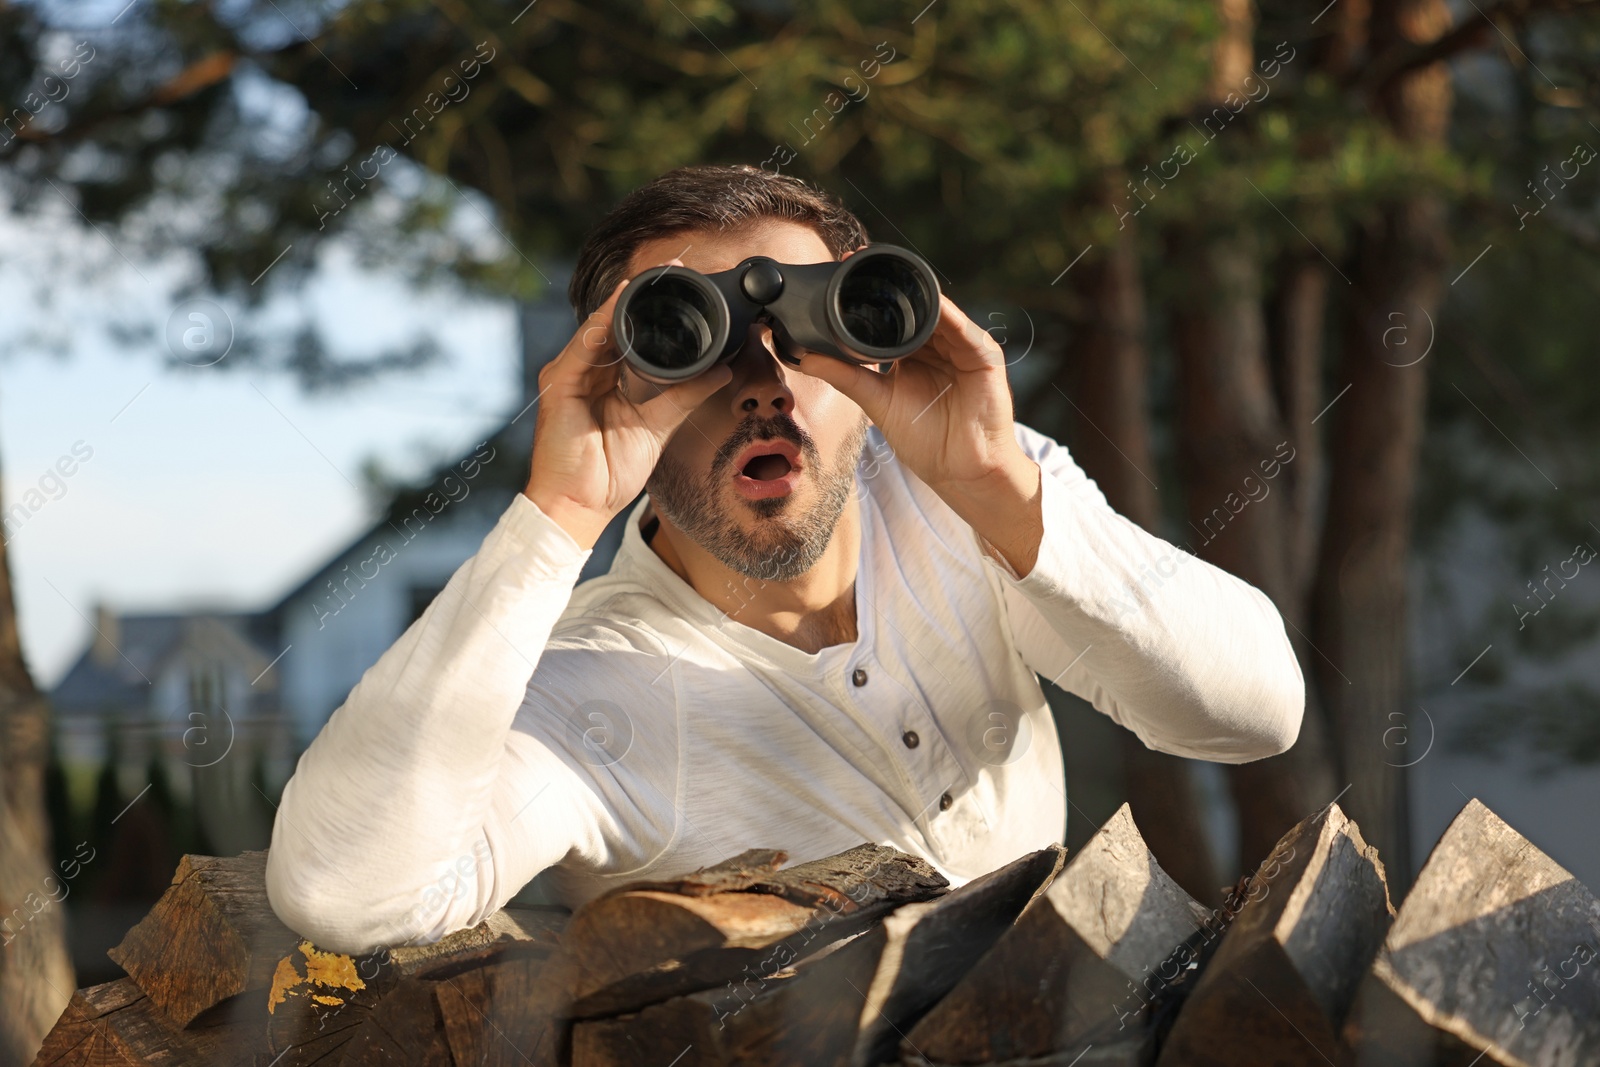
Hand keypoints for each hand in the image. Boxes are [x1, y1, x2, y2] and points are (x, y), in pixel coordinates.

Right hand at [523, 261, 732, 548]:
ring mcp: (568, 375)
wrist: (581, 505)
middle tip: (671, 270)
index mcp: (603, 378)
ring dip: (622, 302)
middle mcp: (583, 370)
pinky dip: (600, 325)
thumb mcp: (658, 426)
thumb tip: (721, 371)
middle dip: (639, 297)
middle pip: (612, 323)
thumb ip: (685, 396)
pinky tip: (618, 307)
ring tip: (649, 280)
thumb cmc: (610, 472)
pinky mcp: (558, 385)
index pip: (626, 333)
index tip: (680, 287)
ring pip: (597, 328)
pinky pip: (582, 348)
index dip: (650, 310)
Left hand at [792, 249, 1042, 574]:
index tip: (839, 271)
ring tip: (886, 275)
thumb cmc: (924, 441)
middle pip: (912, 305)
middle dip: (887, 285)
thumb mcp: (876, 401)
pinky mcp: (983, 353)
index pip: (889, 315)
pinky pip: (961, 326)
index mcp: (911, 353)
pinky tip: (925, 304)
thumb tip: (801, 356)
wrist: (962, 470)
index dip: (867, 296)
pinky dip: (943, 313)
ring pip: (935, 309)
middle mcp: (936, 344)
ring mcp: (961, 346)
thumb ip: (842, 374)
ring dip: (913, 292)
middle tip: (854, 262)